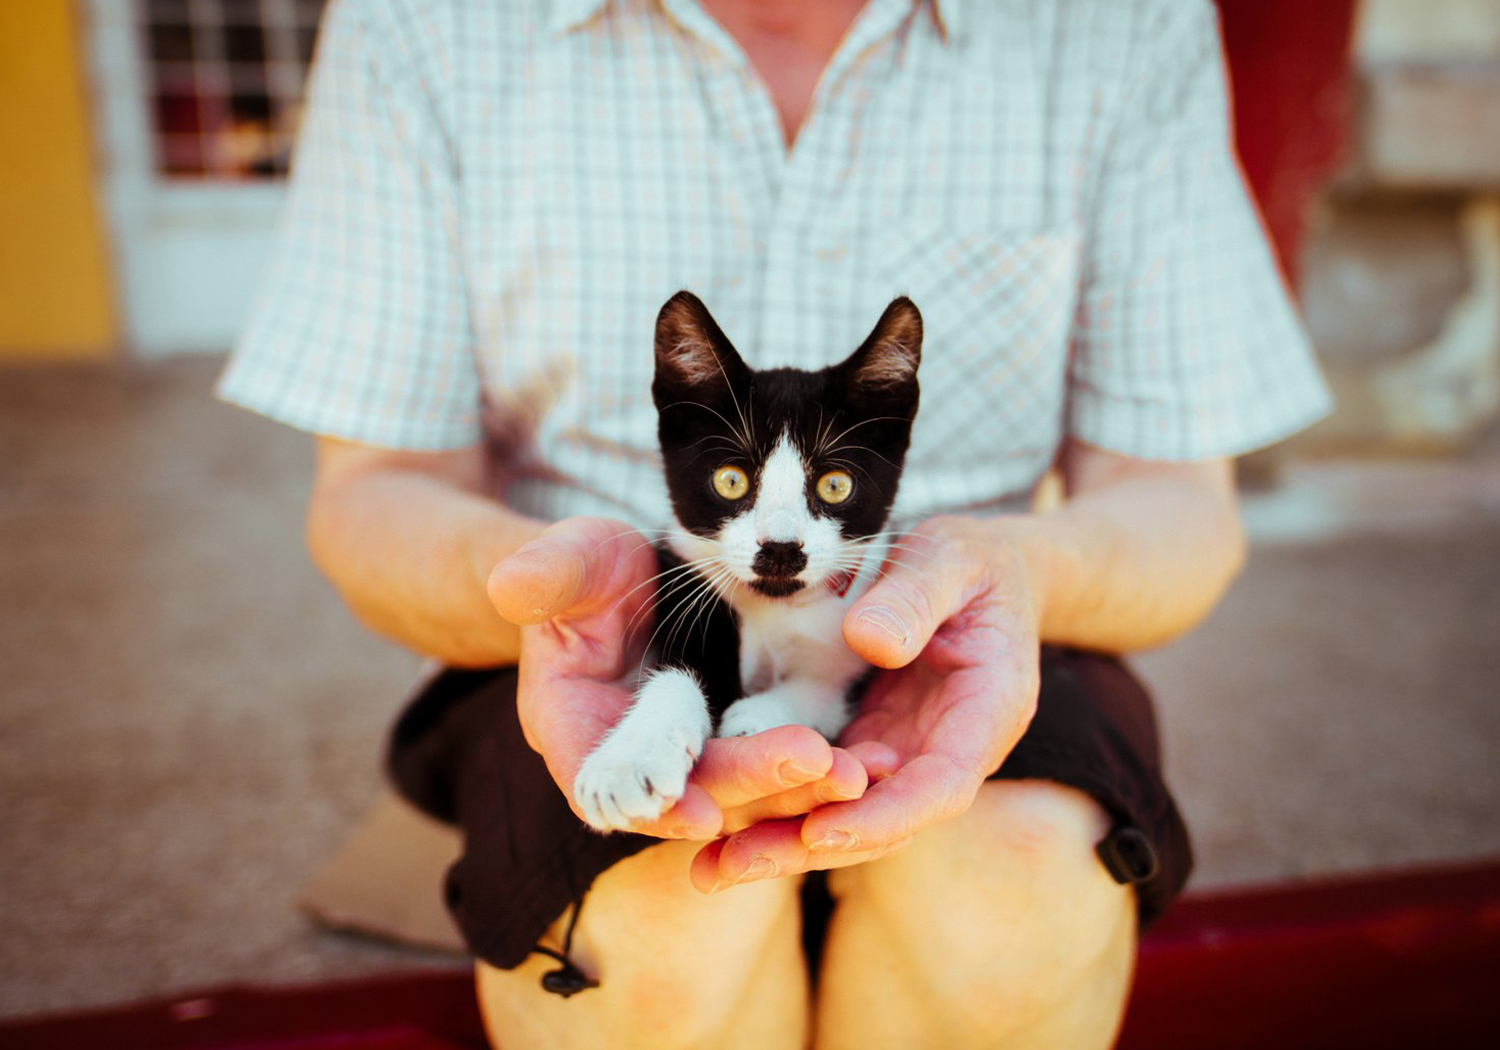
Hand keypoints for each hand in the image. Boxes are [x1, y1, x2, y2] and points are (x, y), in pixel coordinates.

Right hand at [486, 517, 876, 838]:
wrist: (631, 577)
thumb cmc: (589, 568)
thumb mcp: (571, 559)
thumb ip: (549, 574)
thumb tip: (509, 585)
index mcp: (571, 723)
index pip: (601, 781)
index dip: (646, 799)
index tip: (701, 812)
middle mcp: (628, 757)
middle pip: (685, 792)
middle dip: (750, 785)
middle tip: (817, 767)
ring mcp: (683, 758)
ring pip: (738, 789)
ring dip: (795, 787)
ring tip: (854, 774)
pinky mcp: (730, 747)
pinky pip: (770, 766)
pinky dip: (813, 770)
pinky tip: (866, 766)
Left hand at [688, 515, 1043, 891]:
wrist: (984, 570)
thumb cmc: (973, 561)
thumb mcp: (951, 559)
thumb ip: (916, 596)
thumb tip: (870, 641)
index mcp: (985, 715)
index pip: (938, 787)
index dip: (881, 816)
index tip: (818, 833)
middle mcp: (945, 750)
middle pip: (883, 820)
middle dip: (810, 847)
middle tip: (732, 865)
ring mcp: (905, 751)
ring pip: (849, 813)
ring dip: (783, 842)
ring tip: (710, 867)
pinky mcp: (871, 743)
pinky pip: (827, 785)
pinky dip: (781, 806)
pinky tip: (721, 824)